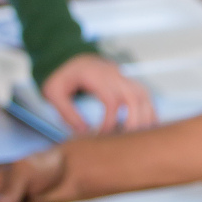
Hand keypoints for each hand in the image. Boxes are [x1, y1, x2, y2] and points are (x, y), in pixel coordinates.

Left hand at [41, 54, 156, 133]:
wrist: (75, 58)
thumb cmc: (62, 78)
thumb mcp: (53, 92)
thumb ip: (66, 112)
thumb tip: (83, 133)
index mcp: (95, 76)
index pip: (112, 100)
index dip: (110, 121)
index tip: (101, 136)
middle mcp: (114, 74)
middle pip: (135, 97)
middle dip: (134, 122)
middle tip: (126, 143)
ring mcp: (124, 77)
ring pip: (144, 95)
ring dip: (146, 117)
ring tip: (140, 138)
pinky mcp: (129, 82)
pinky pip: (145, 97)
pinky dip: (148, 112)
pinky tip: (146, 129)